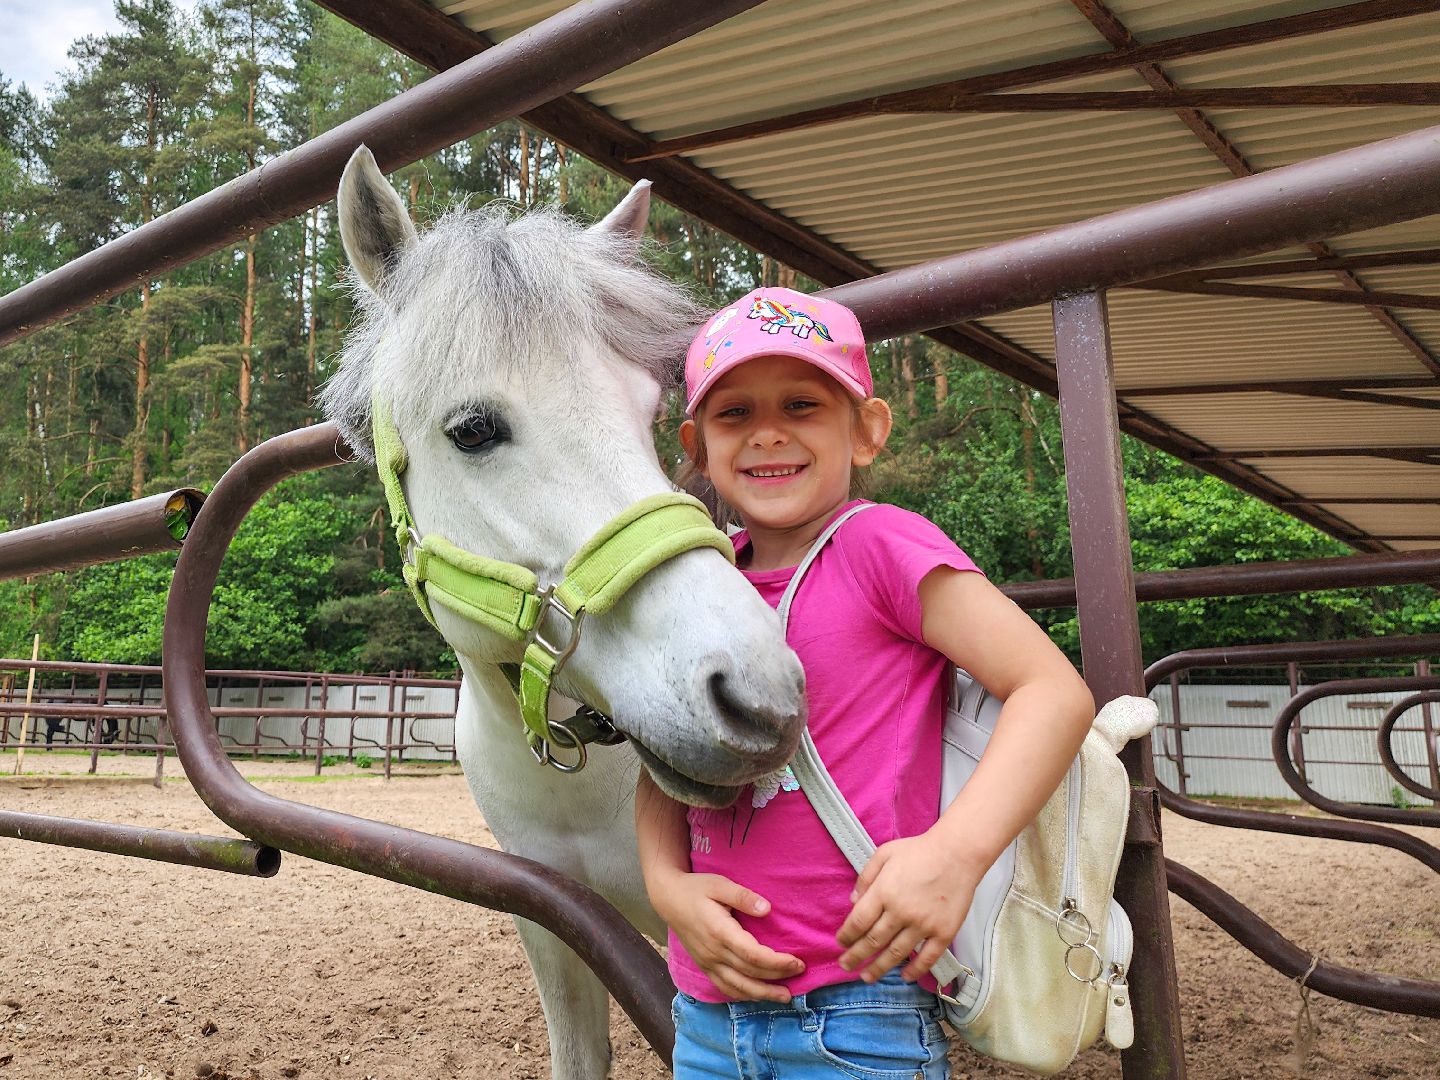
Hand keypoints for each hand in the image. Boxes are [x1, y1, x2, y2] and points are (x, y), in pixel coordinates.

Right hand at [651, 871, 803, 1001]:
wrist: (668, 899)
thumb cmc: (696, 888)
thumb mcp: (720, 884)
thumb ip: (743, 896)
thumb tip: (767, 909)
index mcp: (719, 932)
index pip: (753, 955)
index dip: (777, 962)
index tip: (797, 961)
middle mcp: (713, 952)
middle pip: (750, 973)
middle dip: (777, 977)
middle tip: (800, 974)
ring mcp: (707, 962)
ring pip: (738, 987)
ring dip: (762, 994)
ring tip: (784, 996)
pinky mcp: (704, 966)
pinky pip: (724, 987)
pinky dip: (743, 995)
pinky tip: (757, 995)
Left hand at [835, 830, 982, 982]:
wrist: (958, 854)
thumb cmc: (920, 851)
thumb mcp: (885, 853)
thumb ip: (866, 877)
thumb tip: (853, 901)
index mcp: (884, 892)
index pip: (858, 921)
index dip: (847, 936)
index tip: (841, 943)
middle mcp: (901, 912)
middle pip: (873, 941)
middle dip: (856, 956)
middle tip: (846, 965)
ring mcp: (923, 924)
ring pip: (896, 953)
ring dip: (879, 968)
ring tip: (867, 977)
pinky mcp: (944, 932)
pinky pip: (927, 958)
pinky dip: (915, 970)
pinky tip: (905, 976)